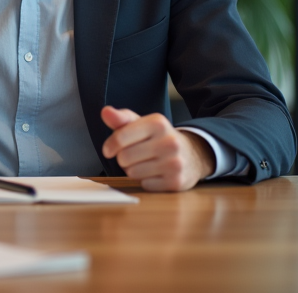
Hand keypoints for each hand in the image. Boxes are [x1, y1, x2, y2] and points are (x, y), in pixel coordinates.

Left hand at [100, 106, 214, 191]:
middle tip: (135, 155)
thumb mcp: (141, 124)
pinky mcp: (176, 181)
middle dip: (124, 158)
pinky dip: (146, 181)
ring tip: (146, 163)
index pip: (120, 137)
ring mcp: (175, 162)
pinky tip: (156, 173)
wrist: (192, 154)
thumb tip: (105, 112)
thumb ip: (121, 119)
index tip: (109, 150)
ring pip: (133, 173)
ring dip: (134, 170)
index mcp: (157, 123)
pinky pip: (145, 185)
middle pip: (124, 158)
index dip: (110, 146)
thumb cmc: (158, 138)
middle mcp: (169, 141)